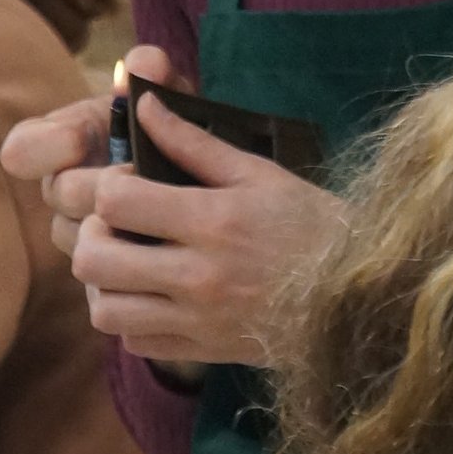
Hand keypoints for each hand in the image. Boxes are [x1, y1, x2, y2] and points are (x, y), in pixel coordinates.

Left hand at [10, 47, 345, 368]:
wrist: (359, 297)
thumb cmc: (312, 226)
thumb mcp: (259, 173)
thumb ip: (194, 142)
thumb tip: (144, 103)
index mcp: (212, 221)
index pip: (115, 201)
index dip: (110, 186)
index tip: (131, 184)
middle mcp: (198, 275)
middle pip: (95, 258)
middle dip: (92, 234)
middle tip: (115, 226)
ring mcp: (199, 319)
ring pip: (106, 310)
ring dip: (105, 284)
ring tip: (127, 265)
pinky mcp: (204, 350)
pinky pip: (136, 344)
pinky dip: (132, 321)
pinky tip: (152, 298)